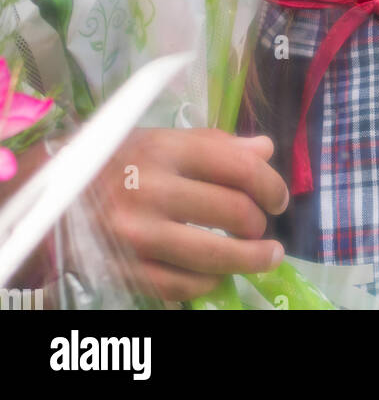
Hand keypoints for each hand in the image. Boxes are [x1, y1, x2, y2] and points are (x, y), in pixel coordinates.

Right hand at [99, 127, 288, 302]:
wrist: (53, 195)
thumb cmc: (117, 161)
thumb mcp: (162, 139)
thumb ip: (214, 144)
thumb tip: (265, 150)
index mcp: (166, 150)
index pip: (238, 167)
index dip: (270, 185)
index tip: (278, 199)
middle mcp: (152, 190)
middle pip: (233, 212)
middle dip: (259, 225)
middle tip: (263, 228)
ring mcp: (138, 235)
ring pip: (215, 256)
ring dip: (250, 260)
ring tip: (265, 257)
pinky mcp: (127, 270)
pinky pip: (184, 286)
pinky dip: (208, 282)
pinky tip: (217, 274)